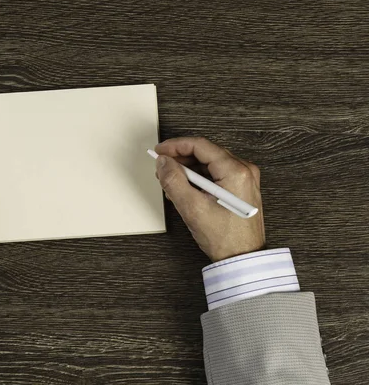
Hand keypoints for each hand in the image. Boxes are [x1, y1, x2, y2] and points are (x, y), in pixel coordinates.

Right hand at [155, 137, 264, 261]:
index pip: (200, 146)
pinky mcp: (241, 189)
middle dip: (180, 158)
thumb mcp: (192, 208)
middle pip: (205, 152)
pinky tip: (185, 188)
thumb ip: (174, 181)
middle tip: (162, 166)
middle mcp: (244, 171)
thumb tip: (164, 163)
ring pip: (209, 164)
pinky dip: (198, 179)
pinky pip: (216, 175)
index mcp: (235, 171)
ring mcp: (244, 180)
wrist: (243, 259)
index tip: (160, 151)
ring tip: (170, 180)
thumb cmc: (225, 239)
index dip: (176, 146)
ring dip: (188, 169)